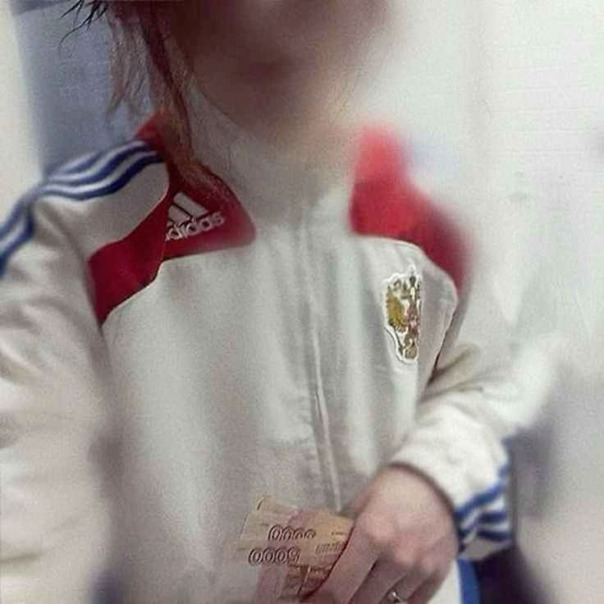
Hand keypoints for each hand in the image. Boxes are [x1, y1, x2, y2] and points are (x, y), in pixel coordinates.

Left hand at [308, 465, 457, 603]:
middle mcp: (396, 558)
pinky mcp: (437, 576)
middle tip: (336, 591)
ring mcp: (418, 570)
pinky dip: (396, 599)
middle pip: (361, 602)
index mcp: (372, 535)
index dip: (321, 599)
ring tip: (362, 587)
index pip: (339, 587)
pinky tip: (386, 589)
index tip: (312, 601)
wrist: (441, 483)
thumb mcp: (362, 501)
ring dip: (371, 598)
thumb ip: (343, 530)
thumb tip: (320, 553)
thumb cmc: (395, 488)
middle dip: (344, 600)